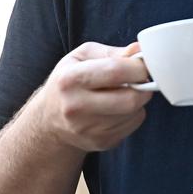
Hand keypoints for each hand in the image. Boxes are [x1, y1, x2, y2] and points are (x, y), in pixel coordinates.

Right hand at [36, 42, 152, 152]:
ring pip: (134, 113)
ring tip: (123, 91)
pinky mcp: (101, 143)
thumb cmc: (68, 81)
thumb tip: (139, 50)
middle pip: (129, 100)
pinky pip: (133, 125)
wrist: (49, 119)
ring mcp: (89, 130)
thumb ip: (112, 52)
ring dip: (138, 99)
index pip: (115, 72)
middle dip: (143, 86)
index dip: (137, 66)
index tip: (142, 63)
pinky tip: (118, 107)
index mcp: (71, 79)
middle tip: (139, 78)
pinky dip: (133, 113)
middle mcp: (77, 107)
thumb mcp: (82, 57)